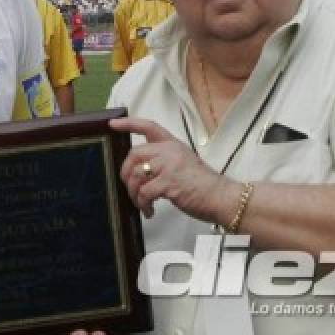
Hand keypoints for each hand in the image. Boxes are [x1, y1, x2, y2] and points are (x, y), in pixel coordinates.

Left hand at [109, 116, 231, 221]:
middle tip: (129, 188)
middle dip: (125, 173)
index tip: (113, 124)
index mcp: (173, 144)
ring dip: (134, 194)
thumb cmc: (203, 185)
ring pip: (136, 175)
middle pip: (134, 154)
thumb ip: (164, 161)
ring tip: (142, 204)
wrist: (221, 197)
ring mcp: (169, 165)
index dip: (129, 123)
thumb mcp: (183, 163)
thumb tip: (140, 172)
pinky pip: (144, 193)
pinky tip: (150, 211)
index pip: (149, 126)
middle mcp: (170, 151)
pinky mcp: (168, 182)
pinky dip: (143, 205)